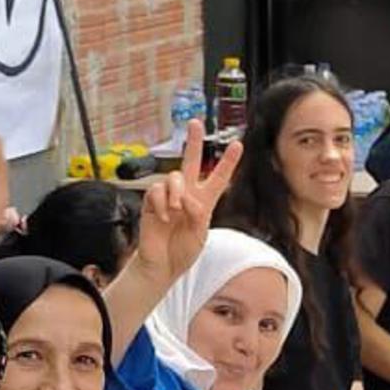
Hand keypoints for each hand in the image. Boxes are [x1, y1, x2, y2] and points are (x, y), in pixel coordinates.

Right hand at [133, 122, 240, 280]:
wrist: (162, 266)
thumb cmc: (183, 252)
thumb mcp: (200, 235)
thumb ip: (198, 216)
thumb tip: (186, 200)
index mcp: (204, 202)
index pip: (218, 177)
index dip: (228, 162)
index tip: (237, 144)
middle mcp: (187, 194)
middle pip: (190, 161)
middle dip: (193, 141)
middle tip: (195, 123)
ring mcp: (169, 197)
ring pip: (173, 176)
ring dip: (177, 192)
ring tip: (177, 210)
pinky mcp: (152, 203)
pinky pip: (156, 190)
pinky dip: (162, 203)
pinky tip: (164, 217)